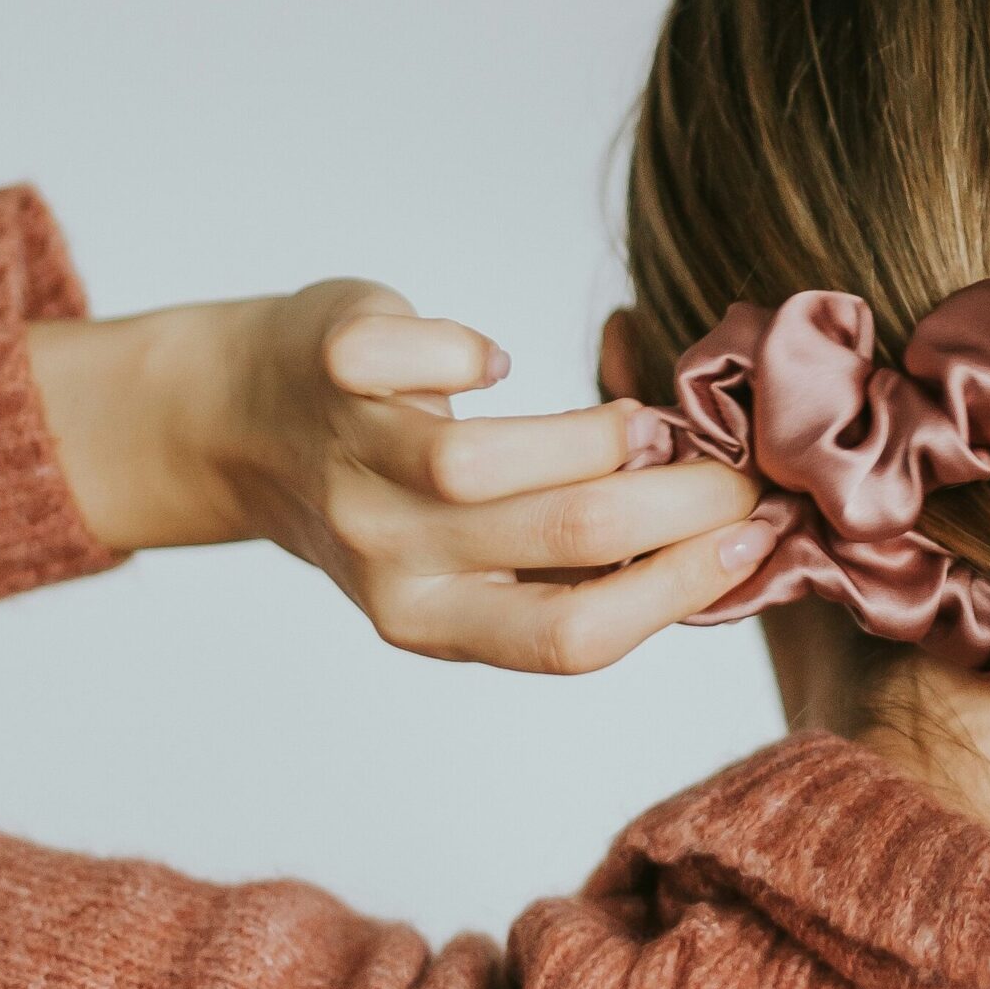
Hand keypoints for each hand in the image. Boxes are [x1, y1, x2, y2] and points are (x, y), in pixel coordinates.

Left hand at [28, 279, 774, 672]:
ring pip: (487, 462)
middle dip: (681, 501)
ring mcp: (357, 465)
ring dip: (593, 434)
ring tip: (637, 421)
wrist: (236, 423)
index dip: (681, 587)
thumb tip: (724, 543)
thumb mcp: (465, 565)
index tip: (753, 535)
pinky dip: (466, 351)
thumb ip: (566, 566)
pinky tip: (496, 361)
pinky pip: (410, 358)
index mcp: (431, 623)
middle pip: (564, 540)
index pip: (575, 636)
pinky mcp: (334, 372)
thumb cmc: (389, 494)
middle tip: (733, 469)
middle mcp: (390, 558)